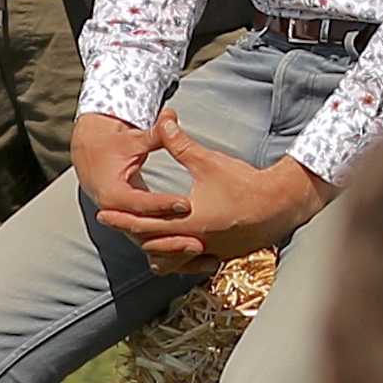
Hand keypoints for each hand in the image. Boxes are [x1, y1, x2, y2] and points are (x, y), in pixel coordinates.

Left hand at [76, 111, 314, 276]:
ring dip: (152, 248)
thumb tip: (163, 118)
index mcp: (189, 223)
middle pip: (152, 245)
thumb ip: (181, 144)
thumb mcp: (208, 161)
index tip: (103, 212)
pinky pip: (189, 263)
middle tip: (111, 222)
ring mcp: (209, 253)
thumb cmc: (244, 181)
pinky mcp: (220, 255)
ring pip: (170, 260)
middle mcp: (197, 243)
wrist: (280, 204)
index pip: (145, 224)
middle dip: (130, 232)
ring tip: (135, 235)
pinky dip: (175, 256)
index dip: (122, 218)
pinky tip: (166, 247)